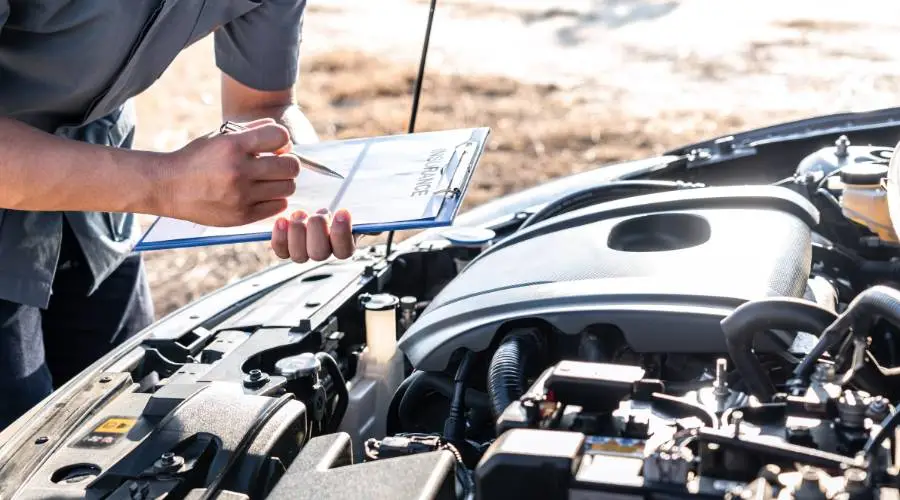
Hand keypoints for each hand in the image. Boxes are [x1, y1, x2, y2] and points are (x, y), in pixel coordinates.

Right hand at [160, 119, 298, 226]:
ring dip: (282, 182)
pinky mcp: (242, 215)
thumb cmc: (197, 159)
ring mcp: (241, 196)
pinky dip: (275, 199)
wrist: (168, 187)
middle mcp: (238, 171)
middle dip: (287, 163)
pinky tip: (262, 194)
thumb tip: (283, 135)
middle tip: (277, 165)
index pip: (280, 136)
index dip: (282, 140)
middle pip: (290, 166)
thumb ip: (252, 130)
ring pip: (288, 187)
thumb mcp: (219, 136)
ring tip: (268, 180)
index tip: (275, 147)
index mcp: (233, 146)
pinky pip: (278, 206)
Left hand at [270, 207, 356, 262]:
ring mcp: (305, 252)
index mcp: (343, 245)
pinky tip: (282, 221)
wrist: (319, 215)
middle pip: (319, 253)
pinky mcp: (288, 248)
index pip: (344, 250)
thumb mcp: (346, 212)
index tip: (342, 212)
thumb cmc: (334, 213)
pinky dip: (280, 236)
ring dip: (297, 231)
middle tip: (316, 215)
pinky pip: (281, 250)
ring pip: (299, 254)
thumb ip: (350, 214)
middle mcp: (323, 252)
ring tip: (300, 214)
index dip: (342, 232)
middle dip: (316, 230)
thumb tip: (349, 211)